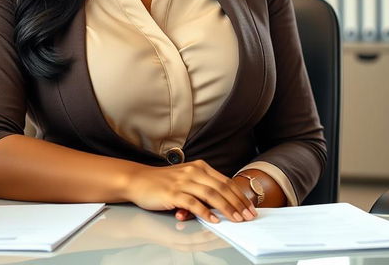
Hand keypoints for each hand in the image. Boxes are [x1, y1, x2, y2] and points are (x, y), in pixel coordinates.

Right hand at [125, 159, 257, 222]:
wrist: (139, 180)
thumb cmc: (163, 182)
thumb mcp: (186, 178)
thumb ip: (203, 186)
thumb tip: (224, 202)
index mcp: (199, 167)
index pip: (225, 181)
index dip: (239, 195)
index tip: (250, 207)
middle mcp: (194, 171)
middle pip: (222, 188)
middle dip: (238, 203)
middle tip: (248, 216)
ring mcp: (183, 181)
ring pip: (211, 195)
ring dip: (226, 208)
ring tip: (236, 219)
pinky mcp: (174, 192)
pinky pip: (193, 203)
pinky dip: (206, 212)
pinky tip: (214, 220)